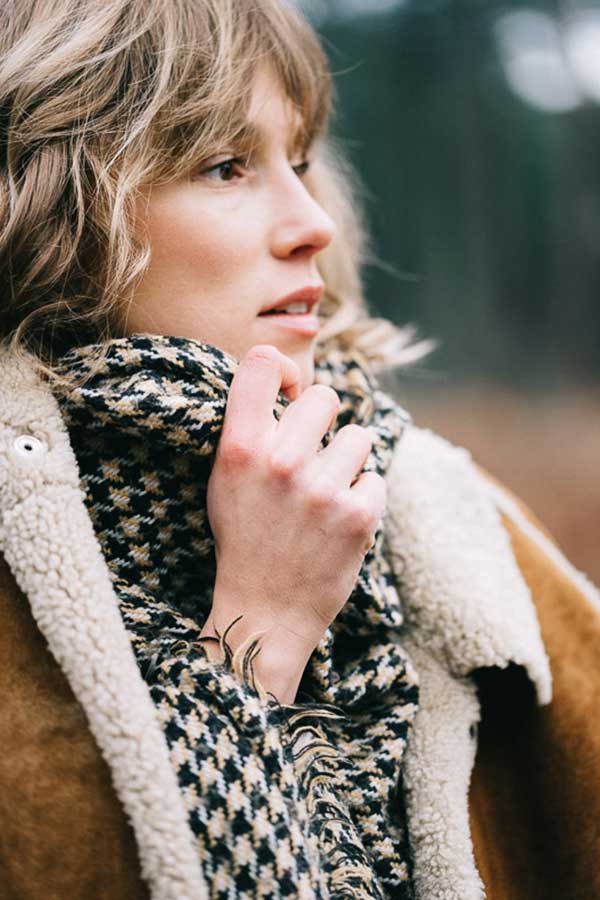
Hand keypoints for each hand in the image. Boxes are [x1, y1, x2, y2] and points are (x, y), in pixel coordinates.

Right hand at [205, 343, 385, 657]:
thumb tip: (286, 376)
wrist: (265, 609)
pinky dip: (362, 498)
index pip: (262, 364)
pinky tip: (338, 522)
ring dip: (346, 462)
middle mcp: (281, 462)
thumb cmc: (245, 537)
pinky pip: (375, 478)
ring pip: (358, 437)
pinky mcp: (359, 516)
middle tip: (311, 456)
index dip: (282, 369)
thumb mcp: (226, 479)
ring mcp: (322, 490)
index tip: (288, 392)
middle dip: (322, 422)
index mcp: (240, 448)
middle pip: (325, 396)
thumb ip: (249, 428)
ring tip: (323, 494)